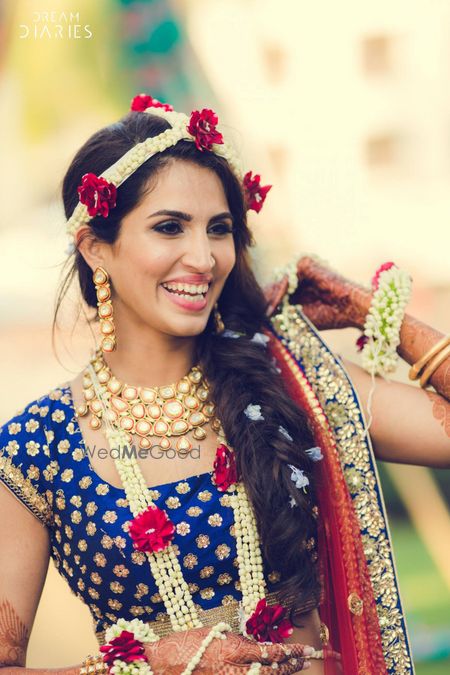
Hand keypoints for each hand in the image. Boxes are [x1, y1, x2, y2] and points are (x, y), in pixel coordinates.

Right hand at [144, 624, 312, 673]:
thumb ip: (239, 641)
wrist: (163, 664)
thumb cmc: (187, 643)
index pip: (271, 652)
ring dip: (281, 674)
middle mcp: (236, 670)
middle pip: (272, 670)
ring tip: (294, 668)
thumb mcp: (217, 633)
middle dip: (291, 665)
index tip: (306, 649)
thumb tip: (258, 646)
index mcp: (234, 650)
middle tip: (306, 659)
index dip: (291, 652)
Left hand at [264, 255, 370, 330]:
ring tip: (269, 311)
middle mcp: (299, 274)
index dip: (267, 303)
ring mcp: (302, 267)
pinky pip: (288, 276)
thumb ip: (281, 312)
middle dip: (267, 299)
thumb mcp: (298, 315)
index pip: (276, 291)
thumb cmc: (329, 315)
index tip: (261, 317)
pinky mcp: (306, 263)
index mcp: (298, 285)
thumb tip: (260, 317)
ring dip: (273, 296)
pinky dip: (282, 288)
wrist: (350, 310)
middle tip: (261, 314)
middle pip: (275, 284)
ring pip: (279, 280)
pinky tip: (279, 301)